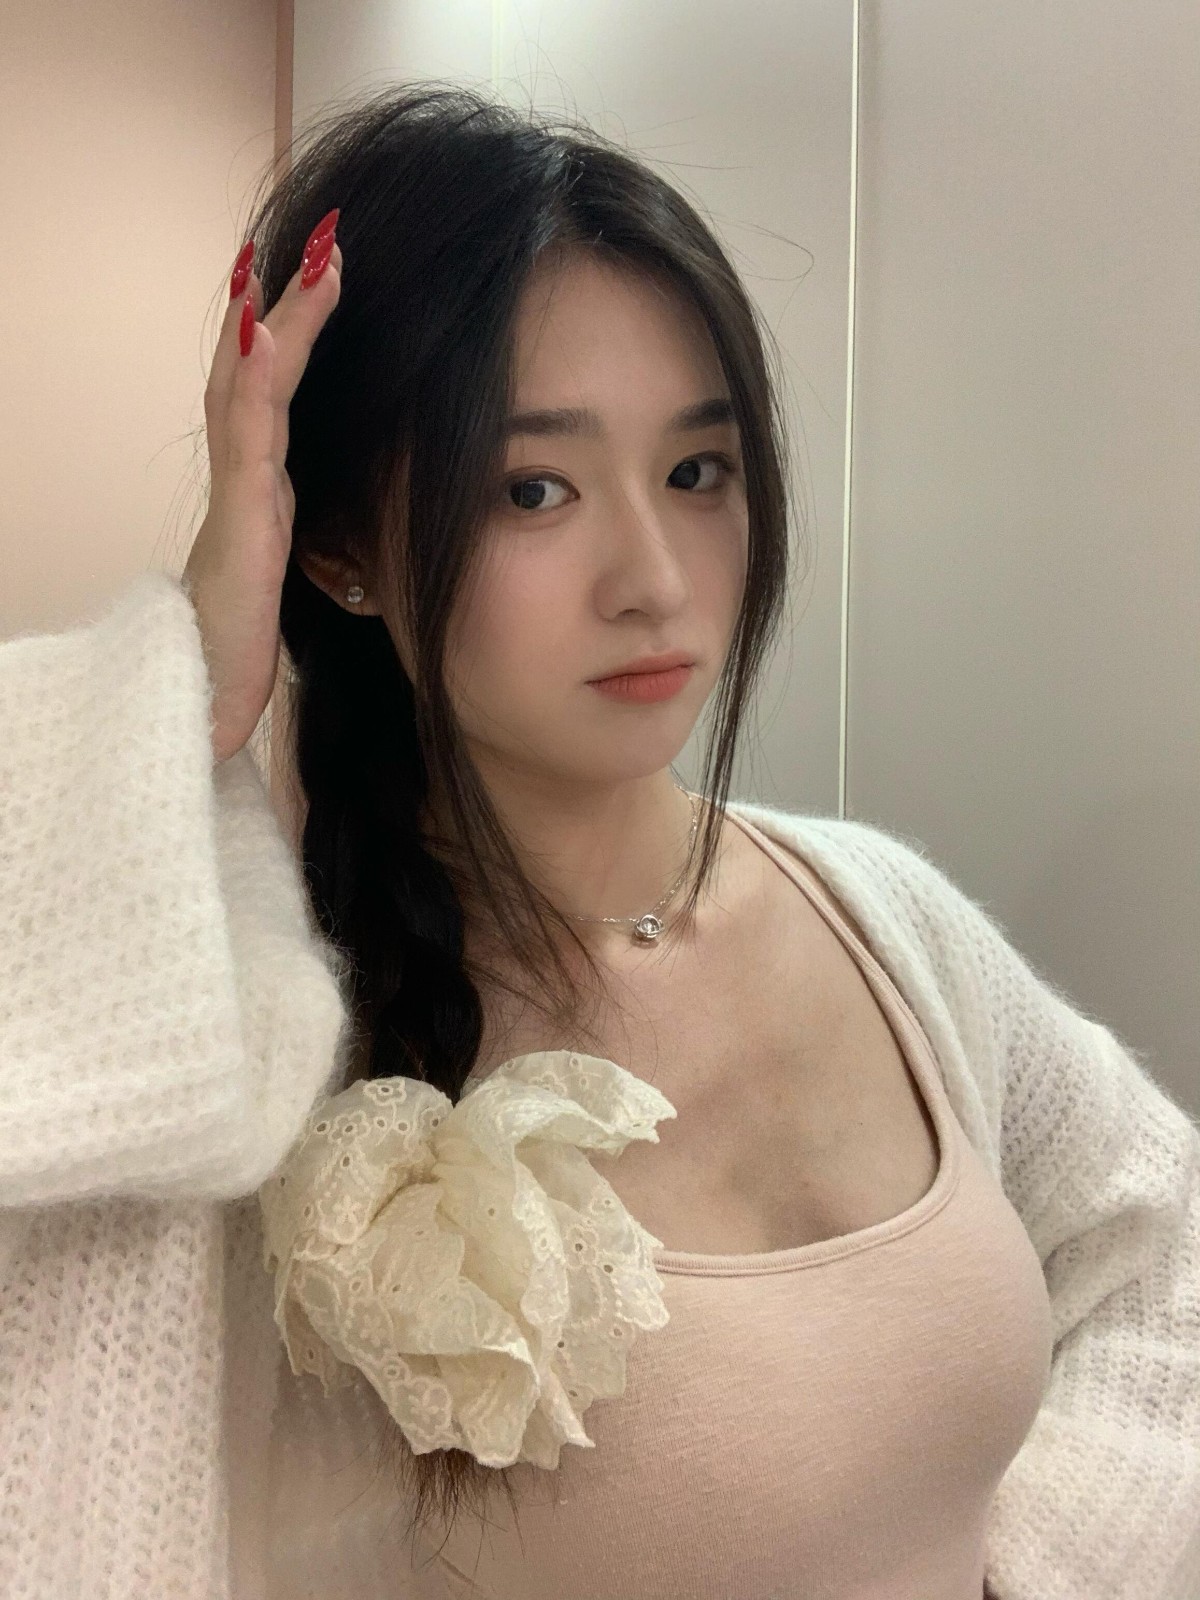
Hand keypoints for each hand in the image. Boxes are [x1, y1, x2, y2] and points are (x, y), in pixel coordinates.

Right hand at [183, 213, 341, 762]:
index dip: (301, 332)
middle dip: (286, 300)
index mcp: (266, 490)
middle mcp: (247, 480)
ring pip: (251, 386)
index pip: (281, 392)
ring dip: (278, 317)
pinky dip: (256, 377)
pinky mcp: (240, 521)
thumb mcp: (298, 580)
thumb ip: (323, 539)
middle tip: (325, 236)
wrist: (204, 705)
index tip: (329, 275)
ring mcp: (237, 495)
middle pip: (259, 369)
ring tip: (312, 258)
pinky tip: (268, 328)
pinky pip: (248, 436)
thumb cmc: (243, 650)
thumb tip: (374, 523)